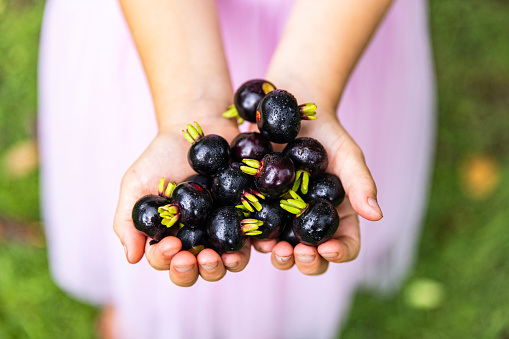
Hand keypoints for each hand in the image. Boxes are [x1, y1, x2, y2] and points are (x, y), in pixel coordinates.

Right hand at [113, 117, 250, 286]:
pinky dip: (260, 243)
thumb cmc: (162, 156)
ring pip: (232, 260)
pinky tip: (259, 241)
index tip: (172, 245)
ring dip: (229, 264)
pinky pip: (258, 235)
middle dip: (200, 270)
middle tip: (201, 258)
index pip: (168, 262)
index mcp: (172, 238)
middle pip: (202, 269)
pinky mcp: (252, 215)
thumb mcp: (136, 184)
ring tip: (227, 255)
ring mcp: (228, 230)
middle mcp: (201, 240)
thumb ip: (128, 221)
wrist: (197, 124)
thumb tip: (131, 258)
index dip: (169, 262)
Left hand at [251, 112, 382, 274]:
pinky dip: (253, 236)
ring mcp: (283, 220)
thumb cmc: (328, 135)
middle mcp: (310, 225)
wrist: (294, 114)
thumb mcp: (348, 156)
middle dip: (306, 261)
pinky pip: (255, 229)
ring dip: (279, 256)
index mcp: (338, 218)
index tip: (327, 248)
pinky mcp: (258, 209)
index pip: (345, 246)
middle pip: (313, 257)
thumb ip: (361, 183)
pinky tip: (249, 230)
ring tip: (272, 248)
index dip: (339, 253)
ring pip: (283, 251)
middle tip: (298, 252)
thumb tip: (377, 215)